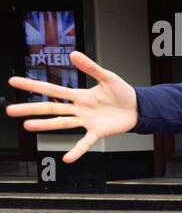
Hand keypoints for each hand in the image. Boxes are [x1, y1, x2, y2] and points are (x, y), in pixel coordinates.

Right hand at [6, 51, 138, 161]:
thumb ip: (91, 67)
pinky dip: (77, 150)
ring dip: (45, 125)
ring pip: (62, 124)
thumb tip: (74, 54)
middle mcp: (79, 109)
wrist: (138, 108)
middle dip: (30, 109)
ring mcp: (87, 121)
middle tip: (10, 110)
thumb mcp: (107, 77)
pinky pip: (85, 142)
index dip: (33, 86)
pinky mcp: (98, 132)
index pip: (52, 91)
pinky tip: (67, 158)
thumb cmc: (122, 93)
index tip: (14, 81)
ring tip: (27, 126)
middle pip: (51, 109)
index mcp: (80, 95)